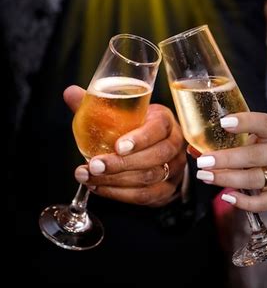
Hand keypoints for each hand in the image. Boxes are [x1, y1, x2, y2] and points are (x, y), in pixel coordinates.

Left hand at [64, 85, 186, 206]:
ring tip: (89, 177)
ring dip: (116, 180)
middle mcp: (174, 145)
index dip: (140, 139)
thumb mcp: (123, 114)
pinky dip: (120, 194)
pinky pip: (146, 195)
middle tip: (94, 165)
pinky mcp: (167, 188)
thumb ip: (99, 106)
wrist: (156, 149)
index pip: (159, 129)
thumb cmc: (137, 128)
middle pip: (155, 156)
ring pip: (150, 178)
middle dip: (121, 164)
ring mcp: (174, 168)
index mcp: (165, 121)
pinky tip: (100, 187)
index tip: (118, 146)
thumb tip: (70, 92)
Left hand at [195, 112, 266, 211]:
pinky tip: (227, 196)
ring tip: (207, 177)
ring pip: (255, 179)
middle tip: (204, 162)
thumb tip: (194, 149)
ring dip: (227, 179)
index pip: (264, 123)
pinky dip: (243, 201)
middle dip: (226, 159)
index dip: (244, 122)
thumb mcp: (255, 138)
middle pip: (254, 156)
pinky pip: (262, 202)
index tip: (223, 123)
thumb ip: (229, 140)